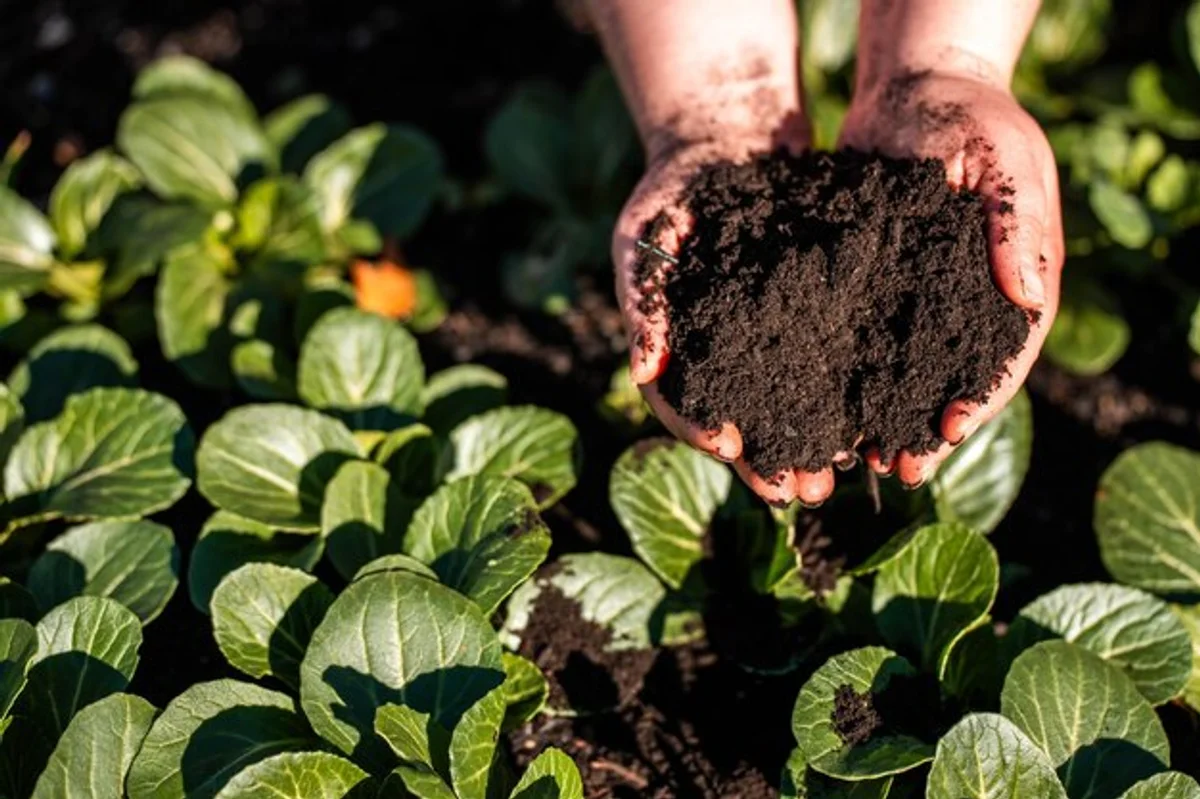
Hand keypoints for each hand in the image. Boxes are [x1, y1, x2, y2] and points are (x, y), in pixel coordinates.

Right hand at [612, 130, 839, 506]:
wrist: (729, 138)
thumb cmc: (672, 185)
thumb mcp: (645, 231)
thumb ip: (644, 299)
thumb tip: (642, 372)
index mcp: (676, 344)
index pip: (681, 402)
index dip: (703, 429)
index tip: (732, 447)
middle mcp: (723, 353)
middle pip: (742, 419)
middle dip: (771, 458)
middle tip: (804, 491)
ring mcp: (768, 337)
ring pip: (790, 403)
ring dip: (816, 441)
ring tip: (847, 469)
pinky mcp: (813, 314)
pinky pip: (831, 361)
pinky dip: (851, 391)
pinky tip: (878, 412)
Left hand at [839, 69, 1063, 486]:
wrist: (912, 89)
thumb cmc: (970, 116)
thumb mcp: (1000, 158)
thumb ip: (1014, 223)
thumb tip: (1027, 295)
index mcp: (1011, 284)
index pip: (1002, 357)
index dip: (977, 399)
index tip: (946, 433)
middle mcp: (963, 304)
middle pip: (946, 381)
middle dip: (919, 427)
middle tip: (891, 468)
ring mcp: (913, 300)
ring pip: (897, 372)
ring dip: (875, 416)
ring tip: (848, 456)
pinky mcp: (868, 286)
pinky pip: (854, 339)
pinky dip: (837, 374)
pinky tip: (811, 402)